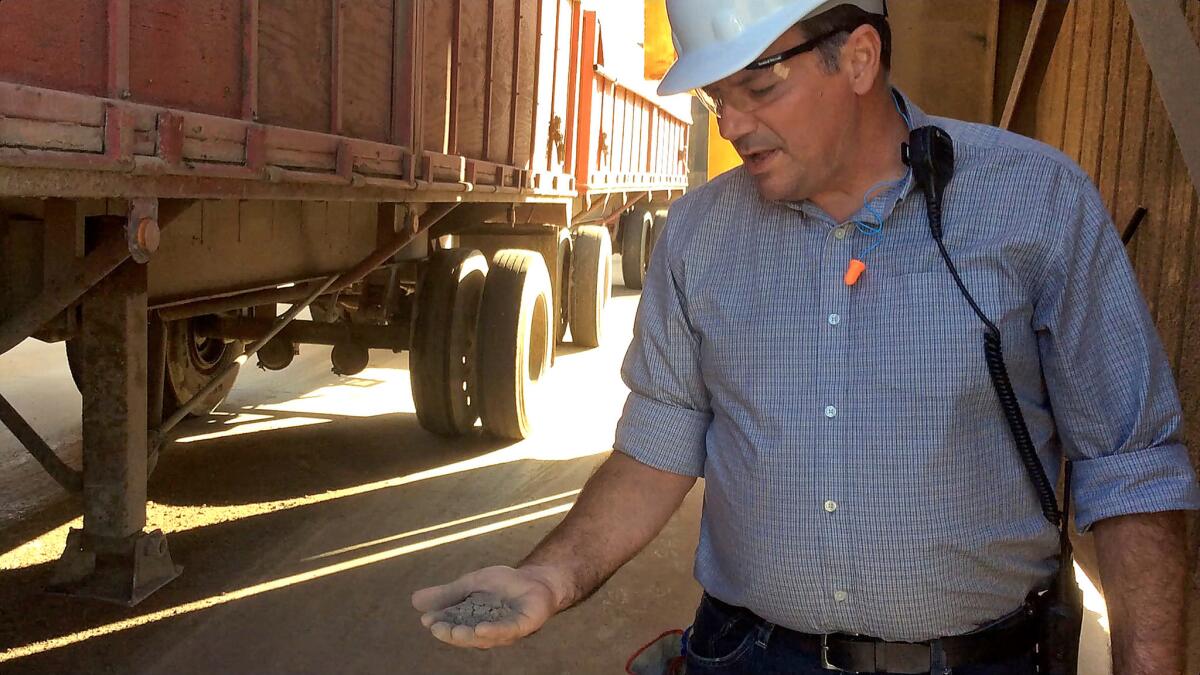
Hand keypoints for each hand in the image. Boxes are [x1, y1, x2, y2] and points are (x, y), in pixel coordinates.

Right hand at [411, 565, 563, 648]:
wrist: (535, 579)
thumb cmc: (504, 584)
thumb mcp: (471, 584)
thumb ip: (447, 593)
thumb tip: (414, 600)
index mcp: (472, 622)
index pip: (452, 625)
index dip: (440, 624)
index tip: (426, 620)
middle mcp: (487, 631)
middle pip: (466, 636)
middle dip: (451, 634)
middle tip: (436, 629)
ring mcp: (505, 631)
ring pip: (484, 638)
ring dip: (469, 635)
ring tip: (455, 631)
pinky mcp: (522, 626)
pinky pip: (507, 631)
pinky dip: (494, 631)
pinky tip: (481, 628)